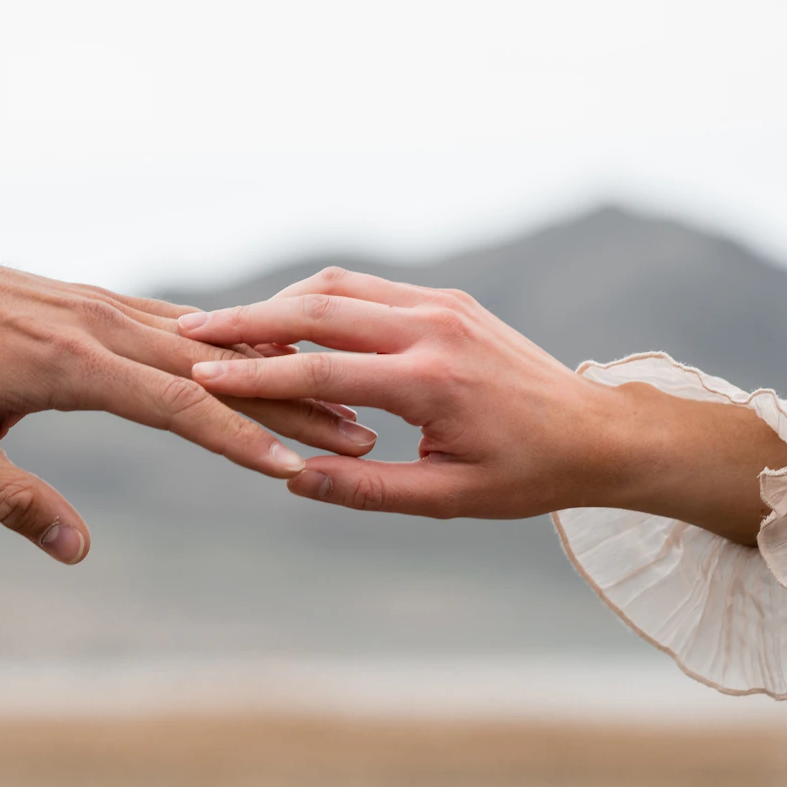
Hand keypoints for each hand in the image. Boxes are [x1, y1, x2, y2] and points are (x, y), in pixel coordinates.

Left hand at [0, 255, 377, 562]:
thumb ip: (13, 500)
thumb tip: (77, 552)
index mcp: (72, 365)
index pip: (177, 407)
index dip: (240, 441)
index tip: (297, 467)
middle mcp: (103, 325)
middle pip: (216, 371)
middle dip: (290, 404)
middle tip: (359, 433)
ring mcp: (108, 306)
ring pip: (211, 343)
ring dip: (275, 372)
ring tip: (339, 402)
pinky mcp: (104, 301)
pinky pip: (185, 325)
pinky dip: (237, 346)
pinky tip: (277, 362)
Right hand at [176, 268, 786, 543]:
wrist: (598, 432)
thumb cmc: (527, 476)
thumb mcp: (448, 500)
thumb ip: (365, 489)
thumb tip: (288, 478)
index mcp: (432, 381)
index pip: (320, 370)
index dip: (253, 375)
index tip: (197, 377)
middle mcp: (434, 327)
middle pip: (317, 308)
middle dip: (247, 319)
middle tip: (188, 331)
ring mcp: (441, 304)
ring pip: (338, 287)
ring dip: (277, 302)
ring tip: (225, 326)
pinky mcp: (446, 300)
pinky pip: (366, 289)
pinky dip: (317, 300)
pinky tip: (284, 321)